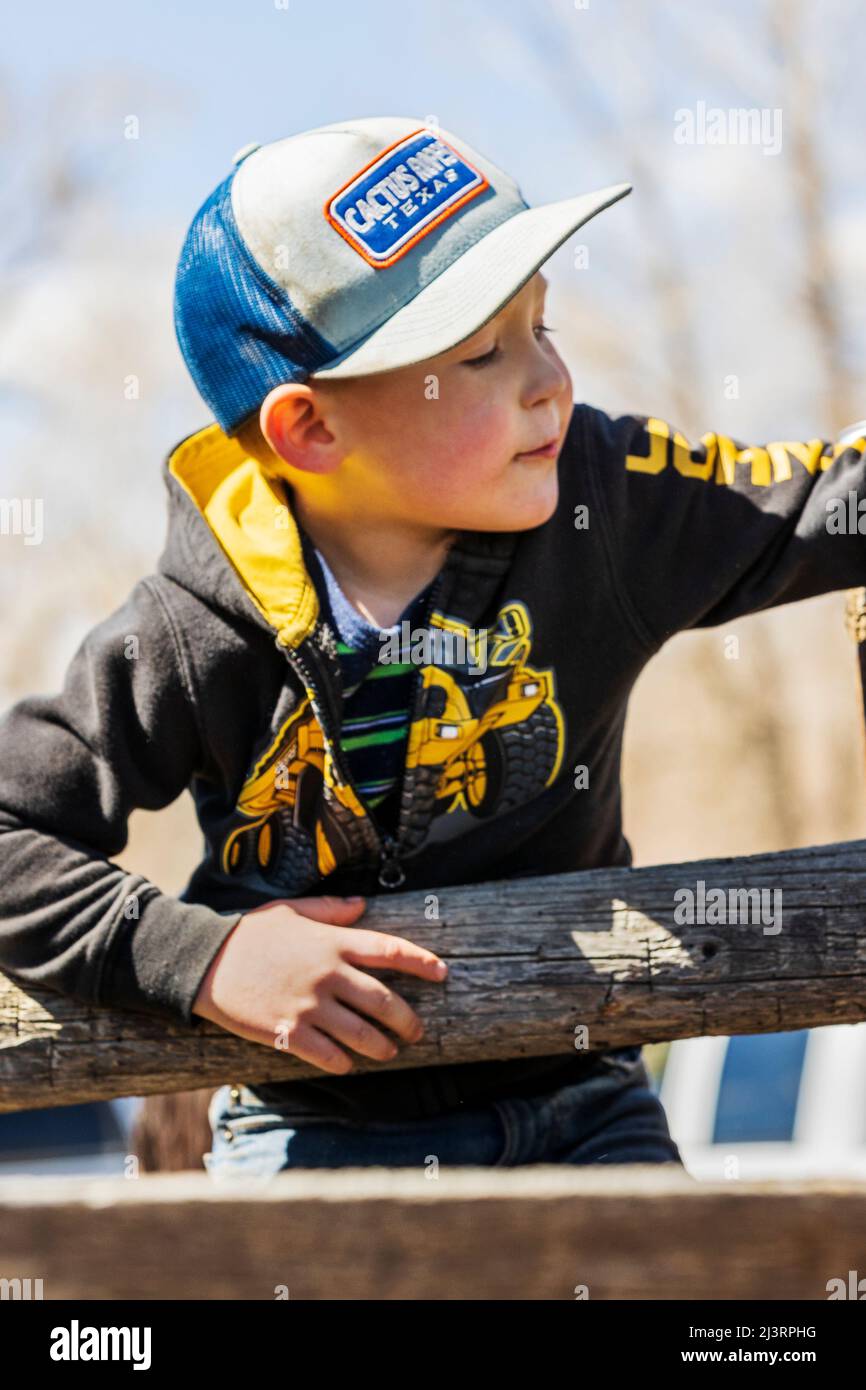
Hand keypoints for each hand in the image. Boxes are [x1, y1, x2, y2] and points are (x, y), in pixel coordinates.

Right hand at [192, 895, 446, 1074]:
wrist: (206, 962)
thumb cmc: (249, 934)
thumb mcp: (291, 911)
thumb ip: (330, 910)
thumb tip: (361, 906)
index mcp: (332, 942)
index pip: (390, 951)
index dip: (422, 962)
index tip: (442, 973)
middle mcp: (328, 974)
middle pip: (384, 1001)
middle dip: (408, 1020)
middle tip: (416, 1031)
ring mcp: (310, 1005)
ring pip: (362, 1034)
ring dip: (382, 1046)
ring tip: (389, 1051)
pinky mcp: (289, 1032)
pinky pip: (328, 1055)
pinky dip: (344, 1062)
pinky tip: (349, 1064)